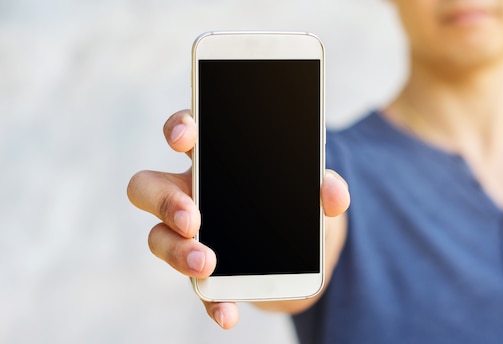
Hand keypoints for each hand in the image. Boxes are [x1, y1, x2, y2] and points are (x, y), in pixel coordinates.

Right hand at [127, 109, 349, 328]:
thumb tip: (333, 194)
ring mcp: (190, 235)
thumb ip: (327, 188)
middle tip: (193, 218)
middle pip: (148, 187)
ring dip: (178, 253)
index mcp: (214, 161)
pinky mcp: (204, 272)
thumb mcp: (315, 192)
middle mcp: (191, 194)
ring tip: (207, 265)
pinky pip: (195, 287)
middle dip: (165, 201)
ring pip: (159, 238)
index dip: (178, 128)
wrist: (300, 253)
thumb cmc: (295, 205)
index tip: (185, 137)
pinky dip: (211, 302)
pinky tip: (227, 313)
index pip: (184, 132)